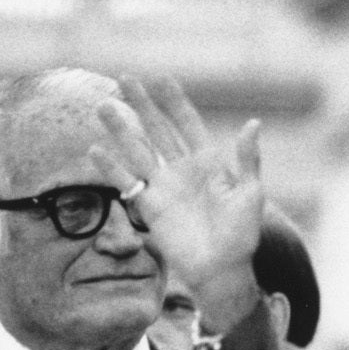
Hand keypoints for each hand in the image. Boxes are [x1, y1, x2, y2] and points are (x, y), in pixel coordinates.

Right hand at [94, 76, 265, 331]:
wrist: (222, 270)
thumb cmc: (242, 234)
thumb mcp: (250, 194)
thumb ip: (247, 160)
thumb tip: (254, 123)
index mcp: (209, 163)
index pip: (188, 125)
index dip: (175, 103)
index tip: (162, 79)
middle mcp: (182, 170)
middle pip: (158, 130)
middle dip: (142, 106)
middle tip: (124, 79)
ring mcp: (163, 187)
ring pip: (138, 150)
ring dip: (121, 129)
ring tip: (103, 106)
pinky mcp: (149, 208)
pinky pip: (127, 183)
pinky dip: (111, 168)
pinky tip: (95, 150)